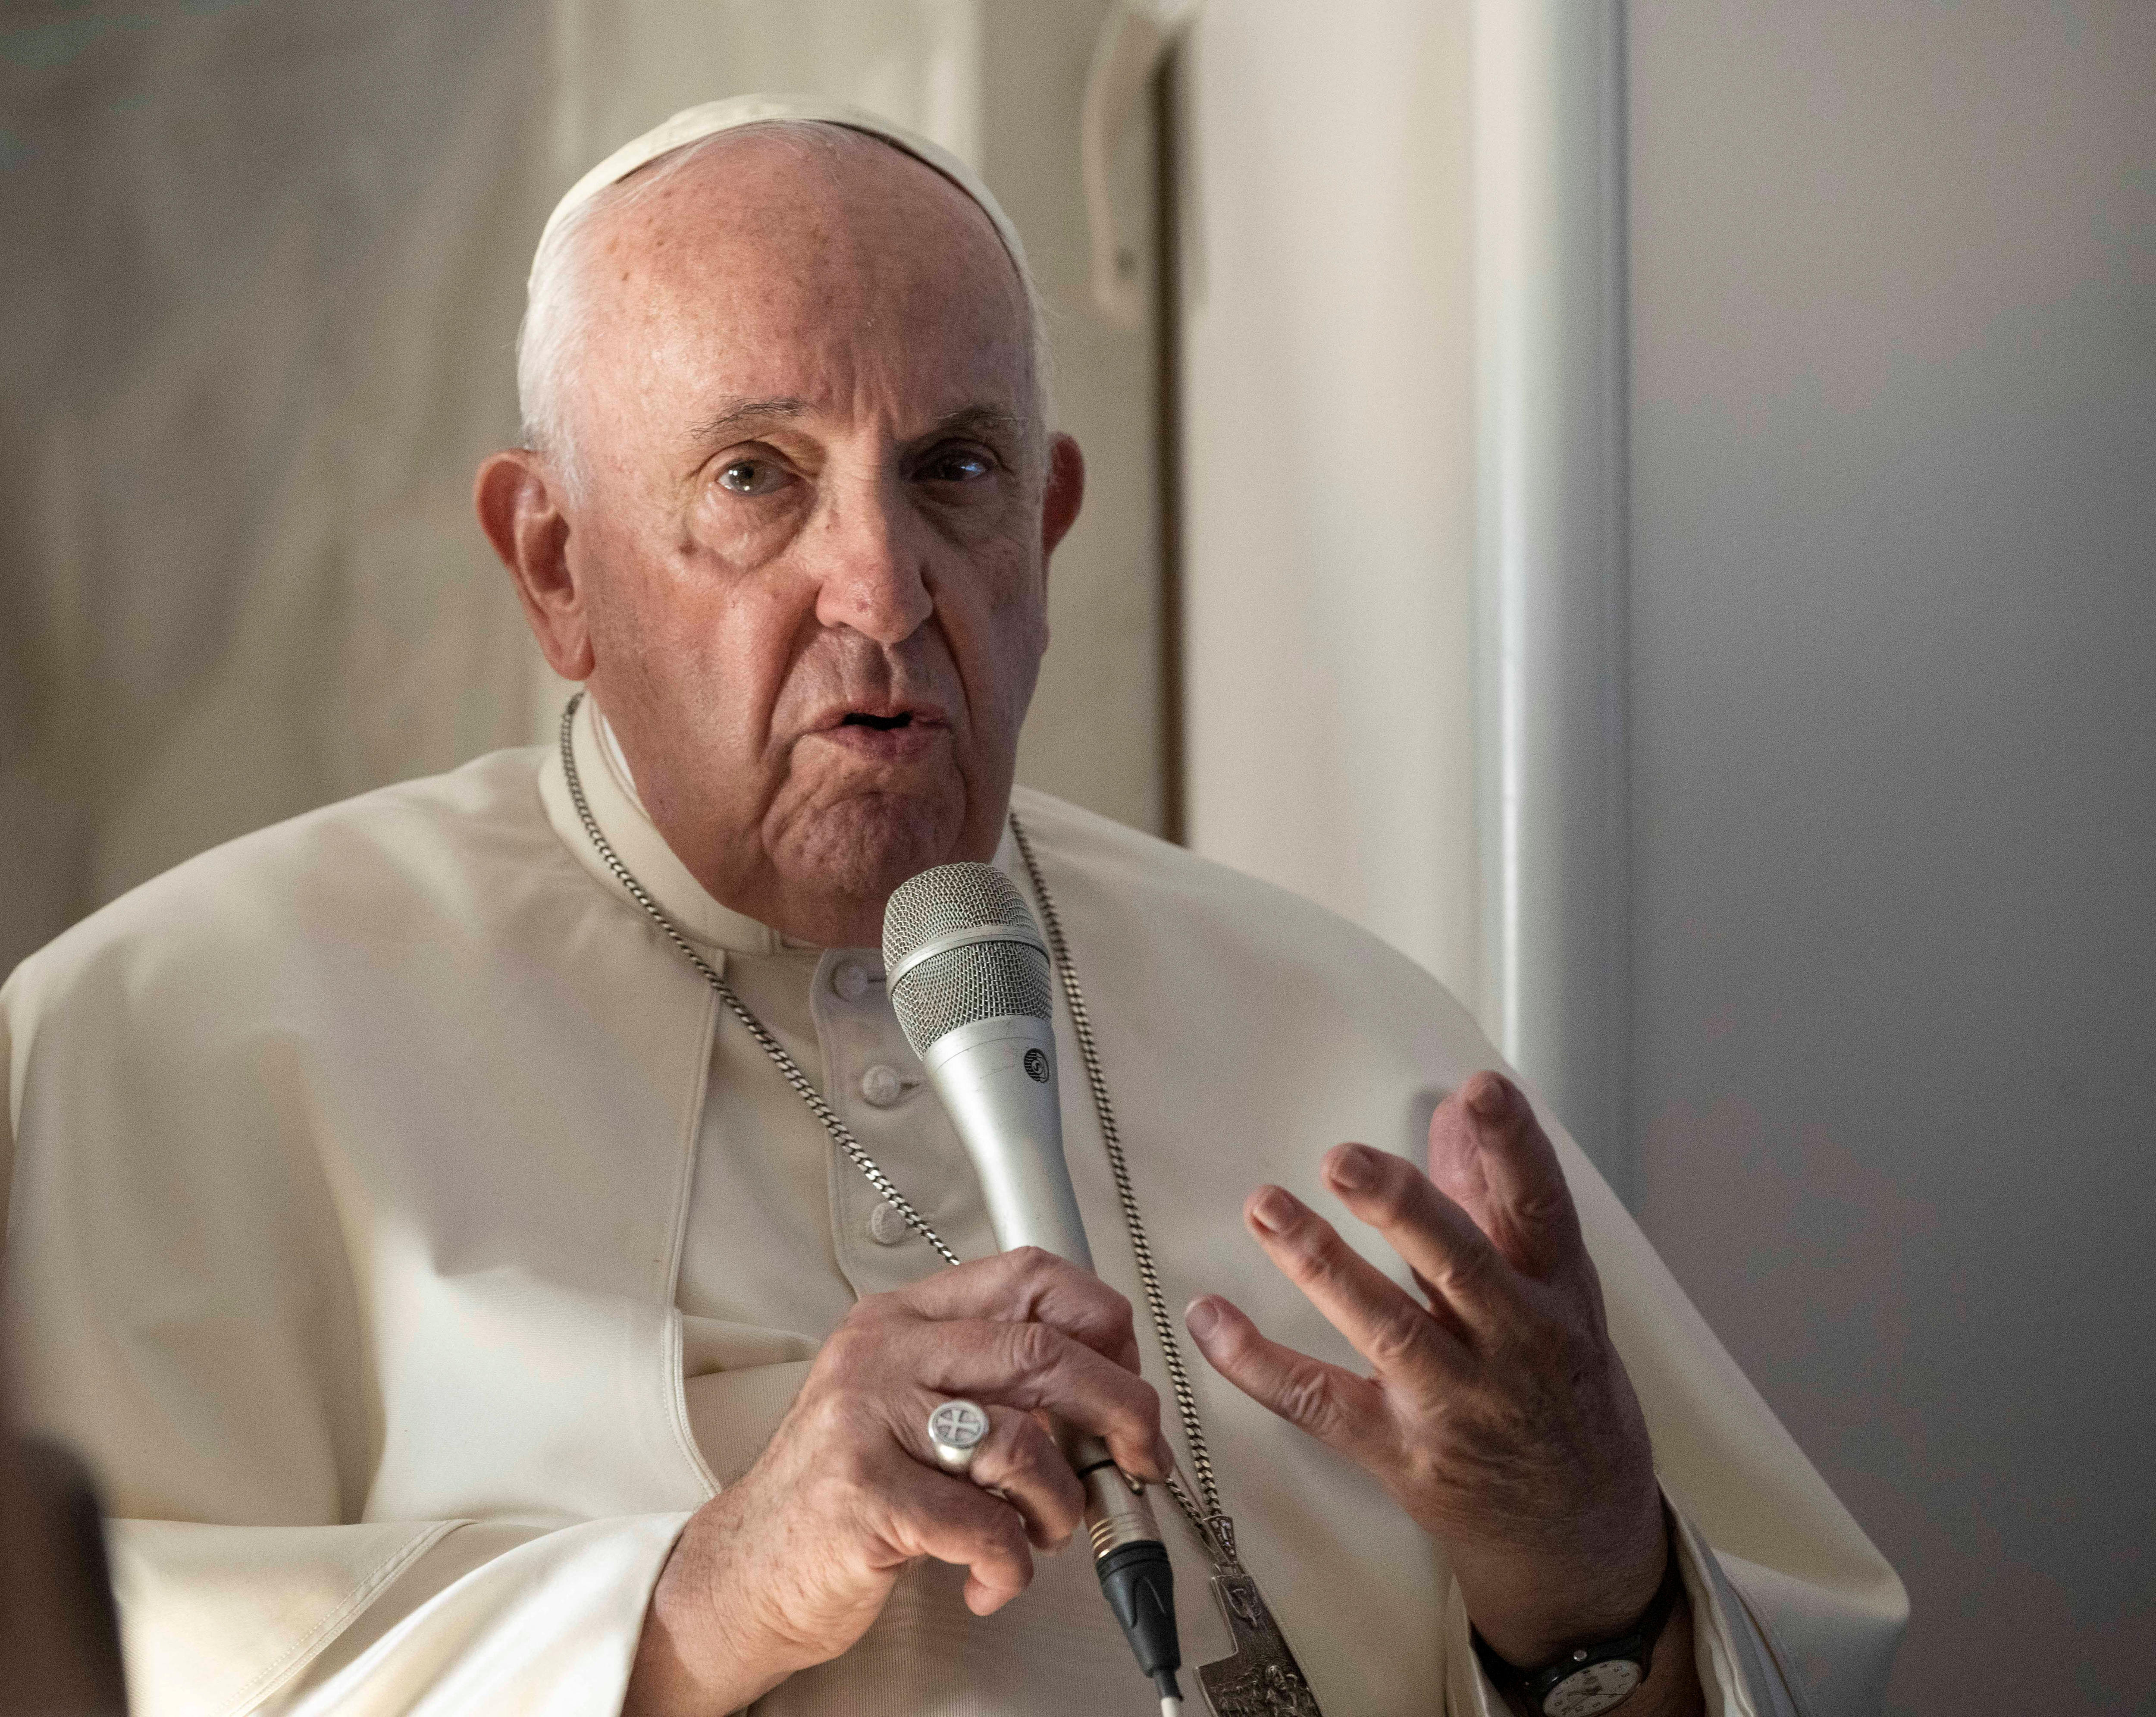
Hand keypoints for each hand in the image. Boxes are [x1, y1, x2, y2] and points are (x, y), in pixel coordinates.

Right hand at [625, 1247, 1170, 1715]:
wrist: (745, 1569)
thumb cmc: (840, 1492)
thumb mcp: (911, 1409)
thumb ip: (989, 1385)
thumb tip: (1106, 1397)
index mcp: (902, 1319)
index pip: (1028, 1278)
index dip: (1101, 1322)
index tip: (1128, 1374)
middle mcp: (883, 1355)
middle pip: (1041, 1351)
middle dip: (1119, 1408)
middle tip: (1140, 1456)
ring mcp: (868, 1420)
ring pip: (1022, 1443)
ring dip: (1062, 1505)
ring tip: (1043, 1534)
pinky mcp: (865, 1496)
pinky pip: (985, 1526)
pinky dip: (1012, 1565)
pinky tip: (994, 1579)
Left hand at [1186, 1073, 1696, 1702]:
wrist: (1581, 1535)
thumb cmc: (1564, 1389)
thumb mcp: (1554, 1293)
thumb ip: (1494, 1200)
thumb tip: (1454, 1112)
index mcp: (1557, 1294)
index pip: (1541, 1209)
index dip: (1516, 1147)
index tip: (1483, 1090)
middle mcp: (1516, 1347)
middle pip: (1460, 1267)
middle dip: (1404, 1209)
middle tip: (1344, 1158)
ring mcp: (1458, 1405)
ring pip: (1385, 1329)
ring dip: (1320, 1265)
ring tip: (1264, 1207)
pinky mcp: (1403, 1455)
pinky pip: (1321, 1404)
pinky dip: (1258, 1363)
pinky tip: (1210, 1318)